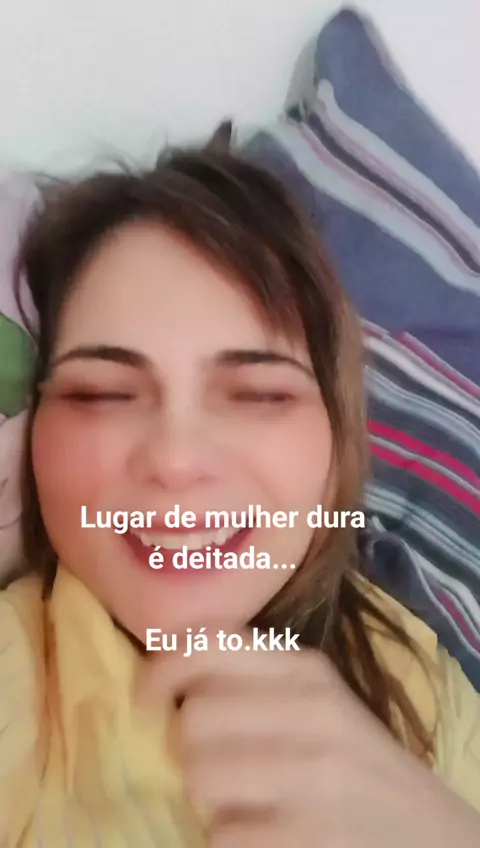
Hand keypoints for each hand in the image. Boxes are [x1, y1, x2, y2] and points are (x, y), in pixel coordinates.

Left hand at [140, 628, 479, 847]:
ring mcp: (313, 778)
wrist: (429, 835)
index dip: (161, 670)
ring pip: (200, 777)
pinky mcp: (308, 838)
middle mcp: (312, 714)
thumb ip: (254, 681)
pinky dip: (229, 842)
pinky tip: (262, 835)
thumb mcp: (319, 703)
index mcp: (309, 672)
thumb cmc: (358, 764)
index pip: (208, 646)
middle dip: (189, 751)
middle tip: (216, 766)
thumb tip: (163, 675)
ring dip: (208, 801)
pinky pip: (222, 837)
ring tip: (243, 803)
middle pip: (192, 719)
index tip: (145, 700)